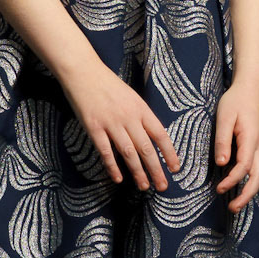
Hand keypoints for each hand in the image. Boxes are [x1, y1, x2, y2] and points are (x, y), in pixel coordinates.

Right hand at [65, 59, 179, 192]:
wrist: (83, 71)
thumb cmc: (107, 84)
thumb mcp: (131, 96)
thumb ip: (140, 115)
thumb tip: (151, 137)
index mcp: (141, 108)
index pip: (160, 134)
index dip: (169, 153)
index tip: (175, 168)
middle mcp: (129, 117)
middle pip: (146, 148)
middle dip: (156, 169)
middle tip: (162, 186)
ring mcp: (111, 123)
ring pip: (128, 152)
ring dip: (138, 172)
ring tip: (144, 187)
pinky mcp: (94, 127)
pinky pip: (105, 151)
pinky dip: (112, 166)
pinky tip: (118, 178)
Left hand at [212, 77, 258, 211]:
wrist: (253, 90)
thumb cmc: (236, 102)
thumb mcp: (224, 117)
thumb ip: (223, 140)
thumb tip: (222, 164)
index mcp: (251, 139)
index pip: (244, 167)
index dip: (232, 181)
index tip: (219, 189)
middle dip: (247, 196)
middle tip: (232, 208)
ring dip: (250, 191)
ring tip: (235, 203)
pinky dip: (251, 182)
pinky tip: (240, 188)